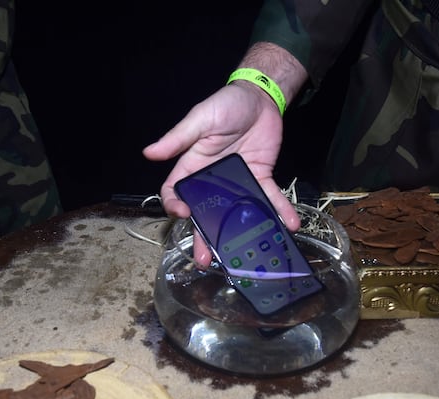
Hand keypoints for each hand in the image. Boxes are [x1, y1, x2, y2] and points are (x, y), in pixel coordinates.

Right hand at [143, 81, 294, 265]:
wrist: (260, 98)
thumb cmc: (226, 104)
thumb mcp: (200, 118)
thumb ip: (178, 137)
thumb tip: (148, 152)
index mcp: (193, 166)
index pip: (176, 192)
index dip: (175, 206)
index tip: (182, 214)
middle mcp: (213, 181)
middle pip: (205, 214)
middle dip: (204, 237)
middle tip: (205, 260)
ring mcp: (238, 183)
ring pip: (236, 214)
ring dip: (240, 234)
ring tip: (243, 255)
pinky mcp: (261, 178)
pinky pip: (270, 198)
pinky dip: (280, 211)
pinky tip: (290, 225)